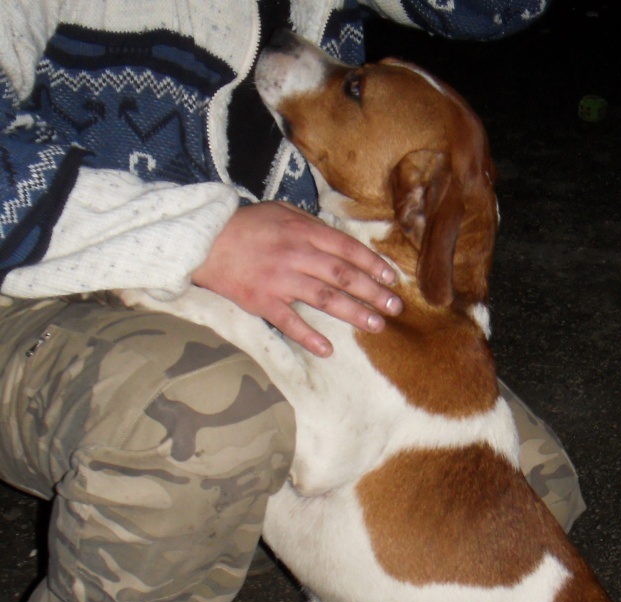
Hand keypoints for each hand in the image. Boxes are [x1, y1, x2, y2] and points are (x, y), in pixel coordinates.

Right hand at [192, 201, 401, 355]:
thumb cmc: (247, 226)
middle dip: (373, 292)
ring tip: (376, 326)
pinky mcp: (262, 302)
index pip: (347, 249)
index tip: (392, 279)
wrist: (204, 241)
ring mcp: (279, 280)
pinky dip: (308, 337)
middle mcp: (296, 255)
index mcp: (303, 231)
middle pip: (343, 275)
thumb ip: (312, 225)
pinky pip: (289, 323)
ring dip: (353, 313)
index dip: (373, 264)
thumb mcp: (282, 211)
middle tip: (395, 307)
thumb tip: (341, 241)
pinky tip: (327, 350)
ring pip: (325, 299)